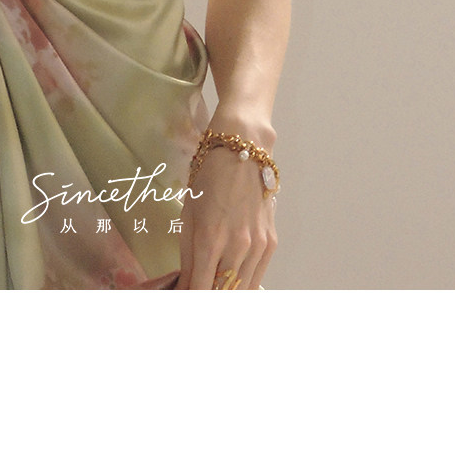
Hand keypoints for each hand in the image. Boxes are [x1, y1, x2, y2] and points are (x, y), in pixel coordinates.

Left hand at [175, 144, 277, 289]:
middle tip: (196, 298)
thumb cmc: (208, 180)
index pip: (200, 290)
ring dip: (225, 296)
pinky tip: (230, 282)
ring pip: (241, 291)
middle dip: (207, 301)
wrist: (242, 153)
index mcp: (210, 239)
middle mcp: (236, 246)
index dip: (190, 301)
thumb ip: (187, 258)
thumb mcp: (188, 216)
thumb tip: (184, 289)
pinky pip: (257, 277)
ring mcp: (257, 246)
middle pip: (222, 295)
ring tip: (212, 291)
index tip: (183, 302)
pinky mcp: (270, 244)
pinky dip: (243, 286)